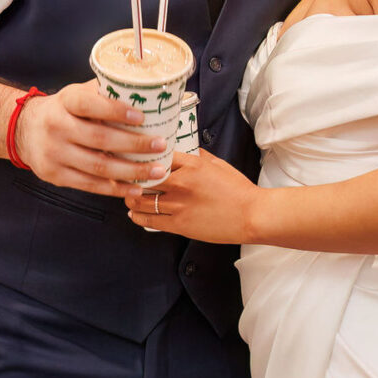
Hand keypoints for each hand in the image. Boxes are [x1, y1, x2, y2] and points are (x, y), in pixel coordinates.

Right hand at [15, 80, 170, 194]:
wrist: (24, 130)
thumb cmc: (64, 110)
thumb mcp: (77, 94)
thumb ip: (104, 93)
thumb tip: (146, 90)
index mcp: (65, 102)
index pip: (89, 105)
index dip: (115, 111)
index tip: (142, 117)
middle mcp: (56, 127)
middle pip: (99, 140)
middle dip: (134, 144)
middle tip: (160, 144)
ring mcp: (54, 153)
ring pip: (98, 167)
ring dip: (132, 171)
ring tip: (157, 170)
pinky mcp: (55, 175)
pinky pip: (90, 185)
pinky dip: (116, 188)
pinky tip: (137, 187)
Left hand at [125, 150, 262, 243]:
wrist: (252, 216)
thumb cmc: (238, 190)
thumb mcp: (218, 165)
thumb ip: (198, 157)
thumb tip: (184, 152)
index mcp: (192, 164)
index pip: (157, 156)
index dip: (142, 156)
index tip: (135, 157)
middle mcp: (182, 183)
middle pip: (143, 177)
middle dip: (131, 176)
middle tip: (125, 176)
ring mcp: (179, 205)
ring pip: (142, 200)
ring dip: (131, 197)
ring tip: (128, 195)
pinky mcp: (180, 224)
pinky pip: (150, 220)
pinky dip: (138, 216)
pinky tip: (134, 213)